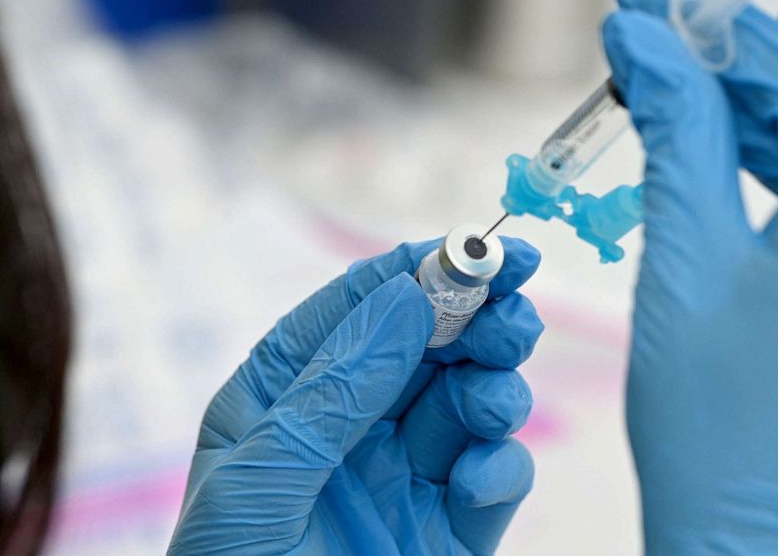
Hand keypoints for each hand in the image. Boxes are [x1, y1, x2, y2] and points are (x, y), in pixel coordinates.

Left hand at [168, 239, 543, 554]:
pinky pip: (489, 480)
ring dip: (494, 390)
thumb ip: (335, 389)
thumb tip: (408, 300)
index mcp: (284, 395)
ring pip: (467, 402)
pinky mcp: (444, 531)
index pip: (358, 307)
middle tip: (515, 313)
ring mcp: (399, 477)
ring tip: (492, 405)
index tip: (485, 249)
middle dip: (476, 322)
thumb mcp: (262, 480)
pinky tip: (478, 482)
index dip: (422, 269)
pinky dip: (498, 470)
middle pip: (428, 346)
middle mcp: (346, 425)